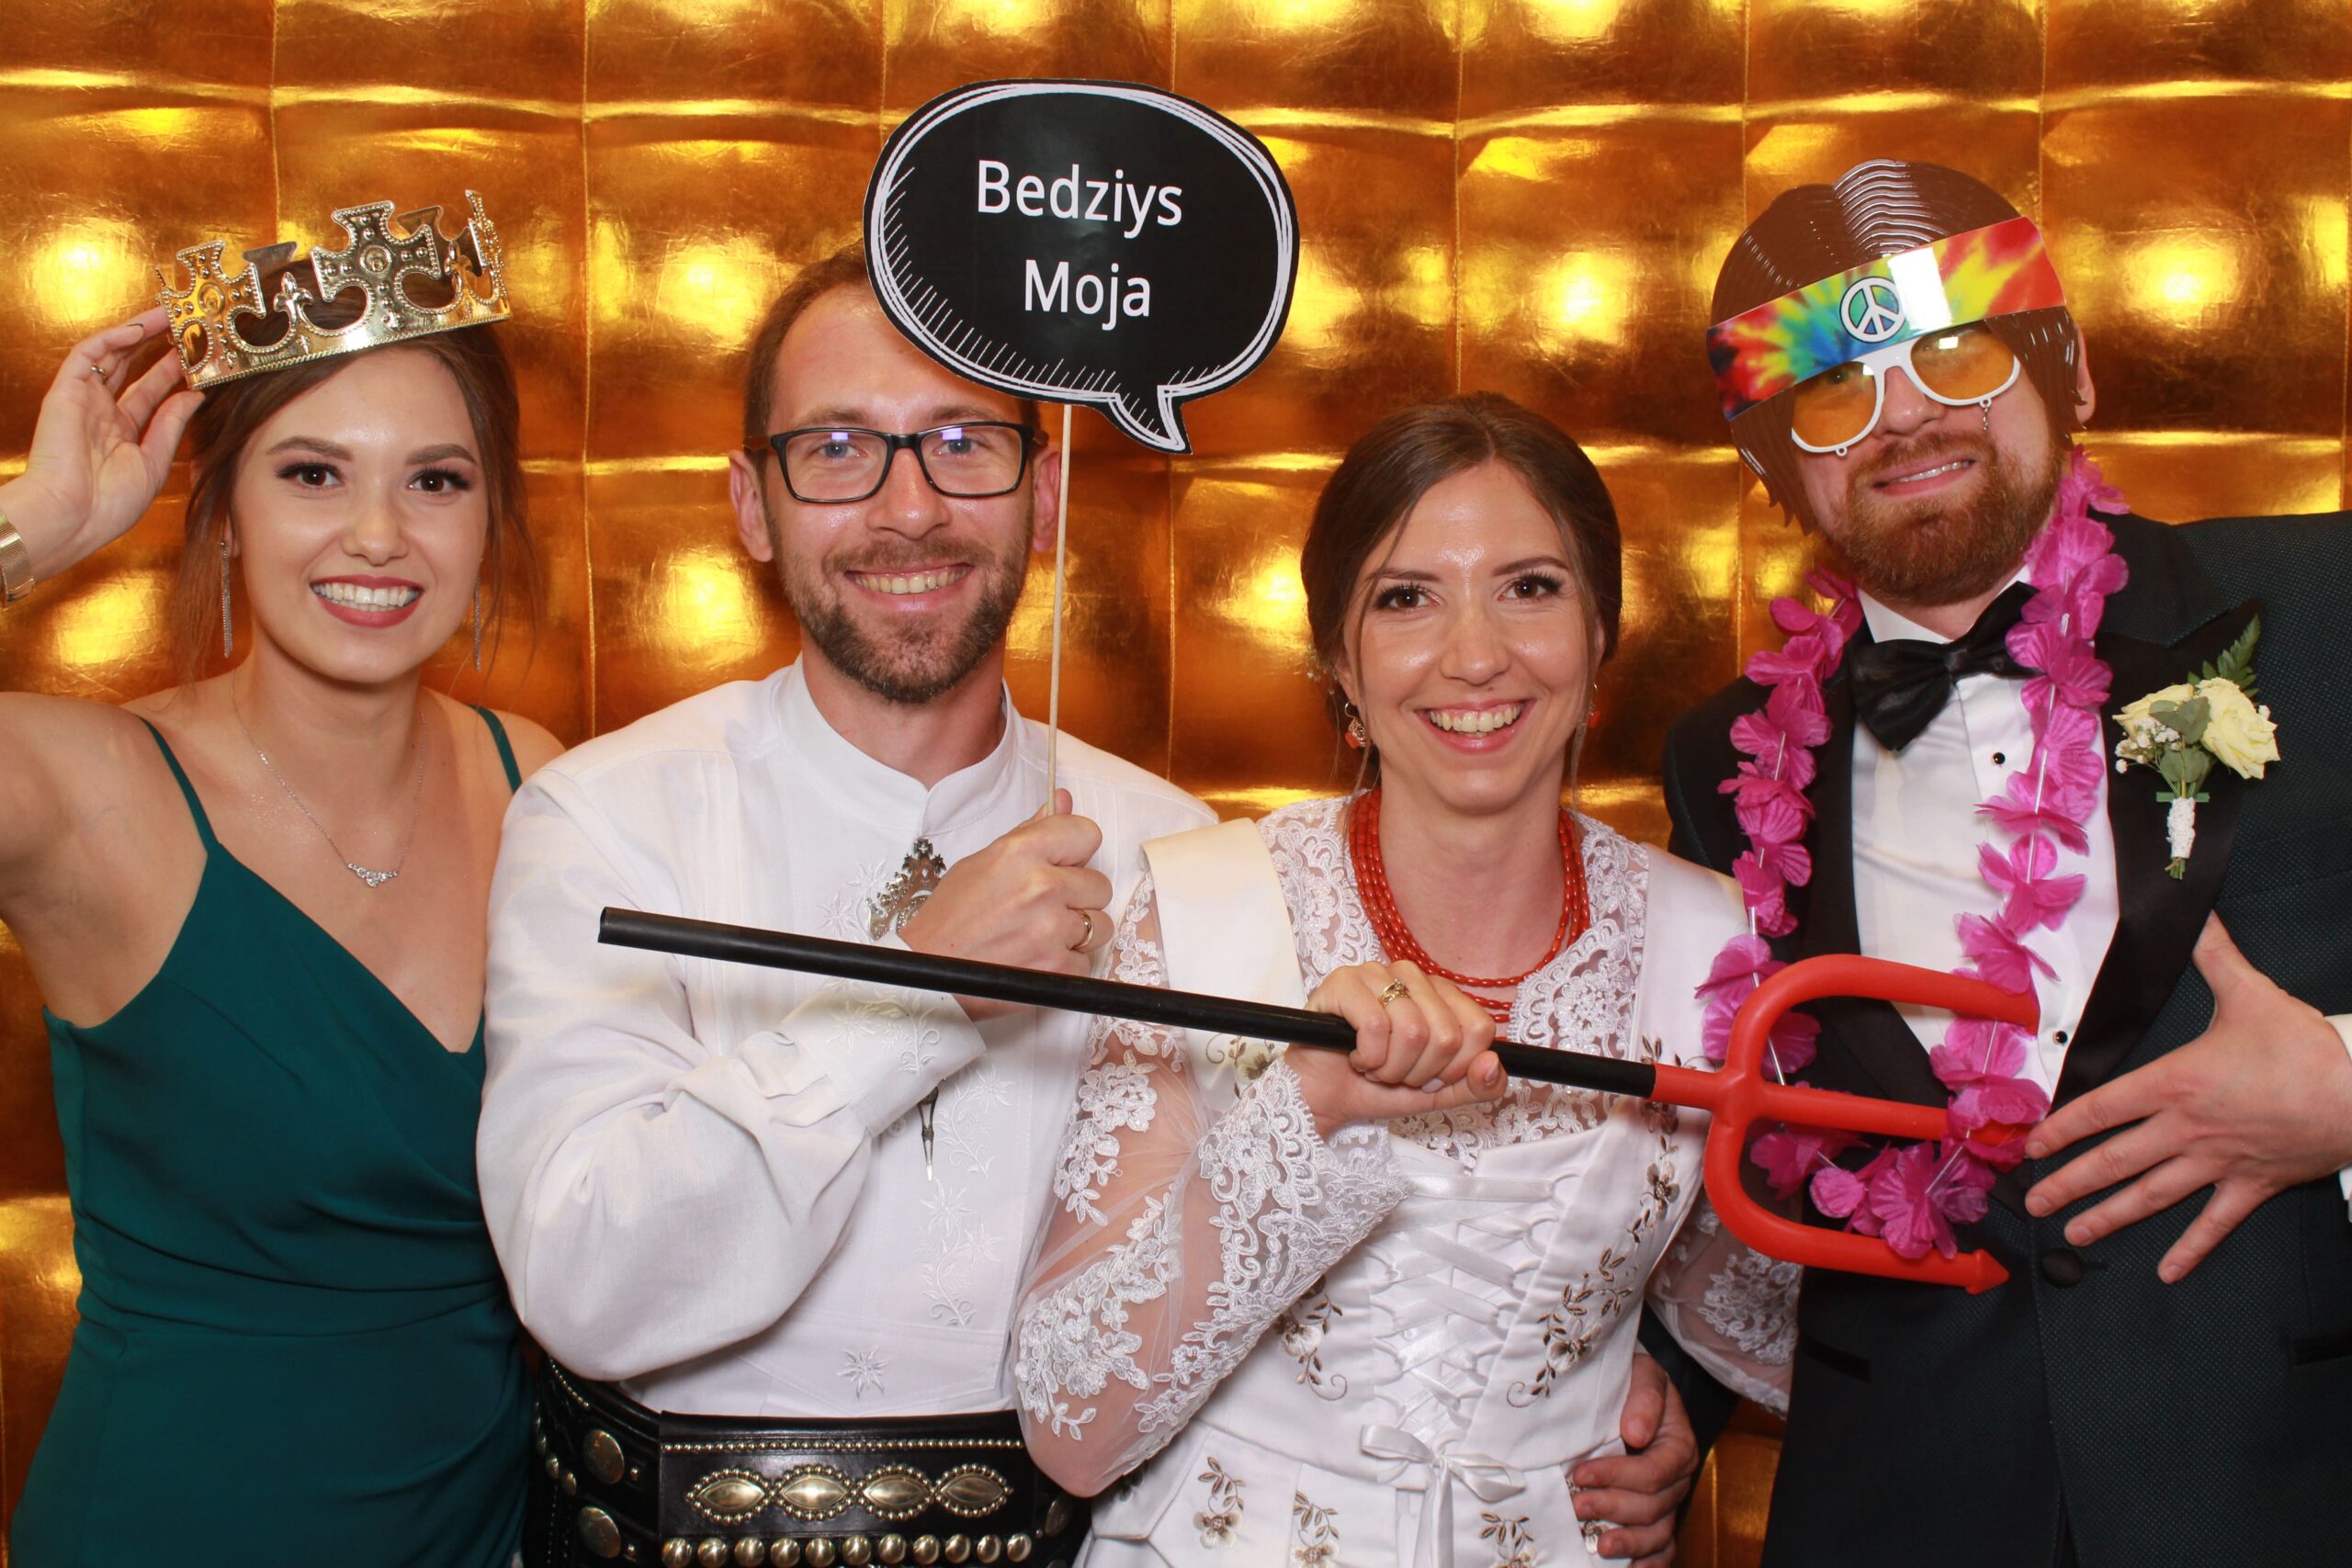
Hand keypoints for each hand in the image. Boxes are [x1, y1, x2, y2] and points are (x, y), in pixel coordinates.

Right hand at [1, 308, 199, 578]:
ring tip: (171, 314)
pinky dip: (113, 338)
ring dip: (140, 331)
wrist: (72, 518)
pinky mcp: (65, 391)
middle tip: (189, 324)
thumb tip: (195, 396)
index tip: (202, 356)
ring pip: (112, 353)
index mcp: (121, 434)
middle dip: (160, 345)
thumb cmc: (108, 505)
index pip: (152, 393)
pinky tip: (140, 327)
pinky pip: (88, 354)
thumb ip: (171, 424)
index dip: (175, 372)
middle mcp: (102, 413)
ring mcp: (83, 400)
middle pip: (133, 367)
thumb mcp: (153, 461)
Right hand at [899, 790, 1112, 1020]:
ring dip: (1077, 933)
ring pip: (1099, 925)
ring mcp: (1052, 930)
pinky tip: (1035, 960)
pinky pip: (1085, 961)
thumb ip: (1031, 832)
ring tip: (1039, 935)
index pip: (1087, 833)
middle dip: (1078, 897)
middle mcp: (1041, 887)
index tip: (1064, 864)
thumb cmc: (951, 917)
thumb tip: (1064, 800)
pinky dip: (1065, 965)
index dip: (1077, 851)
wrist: (925, 972)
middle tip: (1043, 908)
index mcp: (1021, 852)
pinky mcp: (1056, 968)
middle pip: (1100, 884)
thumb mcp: (984, 862)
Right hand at [1286, 961, 1504, 1137]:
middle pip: (1445, 1034)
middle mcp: (1412, 976)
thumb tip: (1493, 1064)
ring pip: (1412, 1031)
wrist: (1324, 1098)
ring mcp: (1376, 973)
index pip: (1479, 1028)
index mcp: (1441, 994)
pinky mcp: (1343, 981)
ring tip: (1374, 1066)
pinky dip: (1367, 1058)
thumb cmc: (1378, 1088)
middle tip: (1395, 1073)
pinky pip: (1376, 1026)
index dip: (1455, 1067)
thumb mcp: (1439, 1094)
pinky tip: (1355, 1057)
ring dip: (1390, 1068)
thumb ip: (1476, 1085)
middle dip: (1418, 1071)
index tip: (1428, 1076)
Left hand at [1567, 1352, 1696, 1565]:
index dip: (1618, 1475)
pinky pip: (1663, 1548)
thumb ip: (1644, 1396)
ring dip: (1629, 1542)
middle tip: (1577, 1505)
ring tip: (1598, 1546)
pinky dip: (1649, 1562)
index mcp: (1679, 1443)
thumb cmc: (1632, 1380)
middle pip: (1653, 1505)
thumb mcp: (1642, 1373)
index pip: (1655, 1470)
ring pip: (1658, 1533)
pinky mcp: (1657, 1517)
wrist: (1628, 1387)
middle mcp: (1678, 1478)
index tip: (1581, 1473)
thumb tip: (1636, 1433)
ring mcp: (1669, 1500)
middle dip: (1613, 1507)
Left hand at [2024, 913, 2351, 1280]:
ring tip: (2073, 1233)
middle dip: (2069, 1182)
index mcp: (2174, 1083)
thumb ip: (2213, 953)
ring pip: (2151, 1195)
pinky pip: (2214, 1223)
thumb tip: (2190, 910)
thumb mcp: (2249, 991)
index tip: (2030, 1145)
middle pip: (2113, 1160)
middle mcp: (2185, 1128)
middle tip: (2033, 1202)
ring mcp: (2217, 1162)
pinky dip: (2191, 1248)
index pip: (2101, 1108)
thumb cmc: (2304, 1046)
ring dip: (2109, 1216)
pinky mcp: (2253, 1185)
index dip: (2061, 1128)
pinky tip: (2166, 1271)